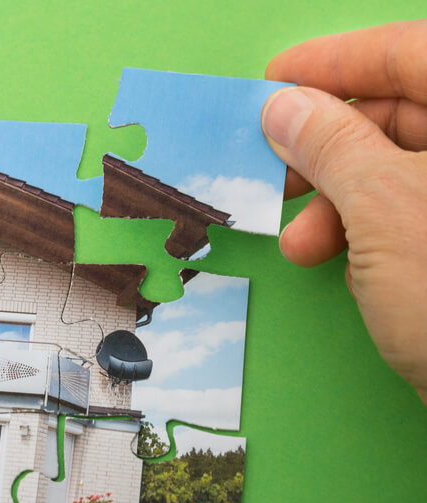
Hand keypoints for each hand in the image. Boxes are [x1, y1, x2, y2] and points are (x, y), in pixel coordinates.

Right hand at [262, 20, 426, 403]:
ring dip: (339, 203)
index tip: (272, 83)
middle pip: (405, 113)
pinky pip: (412, 215)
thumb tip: (287, 108)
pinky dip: (368, 234)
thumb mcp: (384, 209)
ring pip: (401, 170)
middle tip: (275, 172)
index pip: (411, 53)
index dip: (335, 61)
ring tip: (303, 245)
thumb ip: (332, 146)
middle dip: (328, 148)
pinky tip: (345, 267)